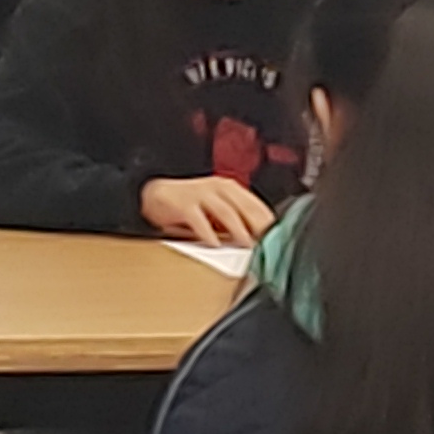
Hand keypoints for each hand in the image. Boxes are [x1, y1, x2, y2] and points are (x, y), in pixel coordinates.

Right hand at [140, 175, 273, 246]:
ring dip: (238, 230)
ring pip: (226, 212)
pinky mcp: (184, 204)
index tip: (277, 240)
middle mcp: (218, 188)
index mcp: (230, 189)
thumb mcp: (216, 210)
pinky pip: (199, 220)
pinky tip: (214, 244)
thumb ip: (235, 221)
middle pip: (245, 207)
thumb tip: (257, 240)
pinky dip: (208, 233)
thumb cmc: (189, 206)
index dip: (267, 223)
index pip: (256, 206)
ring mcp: (201, 194)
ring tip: (246, 245)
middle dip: (257, 226)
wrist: (156, 195)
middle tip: (267, 244)